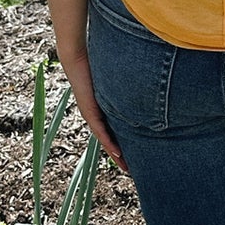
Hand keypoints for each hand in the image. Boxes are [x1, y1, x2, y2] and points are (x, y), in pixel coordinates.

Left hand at [56, 47, 125, 171]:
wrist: (77, 56)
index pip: (116, 129)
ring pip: (105, 139)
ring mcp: (92, 114)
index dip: (125, 142)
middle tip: (131, 168)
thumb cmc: (99, 63)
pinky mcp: (89, 111)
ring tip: (125, 166)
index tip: (136, 153)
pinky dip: (108, 141)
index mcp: (104, 108)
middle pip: (110, 139)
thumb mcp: (118, 77)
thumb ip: (127, 84)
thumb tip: (147, 81)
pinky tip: (117, 151)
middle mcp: (97, 114)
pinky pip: (99, 130)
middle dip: (121, 155)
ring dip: (115, 153)